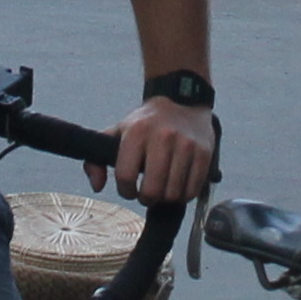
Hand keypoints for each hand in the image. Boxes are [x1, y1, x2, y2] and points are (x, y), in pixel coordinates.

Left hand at [94, 97, 217, 207]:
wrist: (182, 100)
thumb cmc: (146, 123)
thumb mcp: (117, 132)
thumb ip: (96, 160)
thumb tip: (97, 187)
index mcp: (137, 132)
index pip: (126, 176)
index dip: (125, 191)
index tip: (129, 189)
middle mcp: (163, 137)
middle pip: (152, 190)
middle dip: (146, 199)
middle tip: (147, 194)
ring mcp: (186, 145)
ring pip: (173, 194)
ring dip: (166, 198)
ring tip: (163, 188)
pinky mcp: (204, 153)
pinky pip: (192, 190)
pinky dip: (184, 195)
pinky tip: (178, 185)